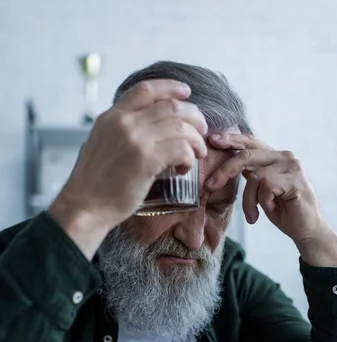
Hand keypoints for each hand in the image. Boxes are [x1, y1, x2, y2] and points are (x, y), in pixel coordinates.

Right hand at [49, 79, 207, 258]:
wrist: (84, 207)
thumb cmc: (93, 185)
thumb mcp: (100, 145)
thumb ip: (118, 132)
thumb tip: (141, 130)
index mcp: (112, 116)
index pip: (146, 89)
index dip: (170, 87)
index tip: (186, 92)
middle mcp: (124, 122)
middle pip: (171, 107)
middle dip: (194, 118)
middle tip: (201, 132)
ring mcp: (135, 139)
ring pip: (181, 126)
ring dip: (196, 140)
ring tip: (197, 154)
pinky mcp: (146, 159)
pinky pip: (181, 149)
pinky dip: (188, 158)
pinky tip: (182, 169)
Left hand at [206, 133, 336, 266]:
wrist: (307, 231)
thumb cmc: (284, 212)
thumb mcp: (262, 190)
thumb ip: (251, 175)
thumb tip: (227, 166)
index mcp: (275, 157)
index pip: (250, 142)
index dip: (231, 140)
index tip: (212, 140)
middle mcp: (285, 156)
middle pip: (246, 155)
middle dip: (224, 171)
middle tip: (209, 187)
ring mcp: (292, 166)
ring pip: (254, 176)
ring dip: (249, 200)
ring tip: (253, 215)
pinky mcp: (295, 180)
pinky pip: (265, 187)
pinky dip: (262, 202)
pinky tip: (270, 210)